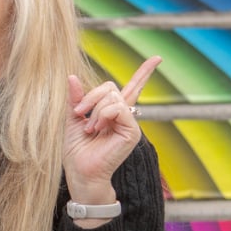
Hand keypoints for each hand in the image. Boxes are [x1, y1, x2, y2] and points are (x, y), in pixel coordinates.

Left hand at [64, 56, 161, 203]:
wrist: (80, 172)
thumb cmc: (76, 151)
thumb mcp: (72, 118)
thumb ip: (75, 98)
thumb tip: (72, 76)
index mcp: (113, 112)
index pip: (133, 87)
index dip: (145, 72)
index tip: (158, 58)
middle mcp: (124, 116)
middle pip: (111, 87)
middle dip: (91, 96)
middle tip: (79, 113)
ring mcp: (130, 124)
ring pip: (113, 96)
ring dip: (94, 110)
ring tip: (89, 129)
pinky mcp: (132, 132)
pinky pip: (118, 108)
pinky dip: (103, 115)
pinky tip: (97, 128)